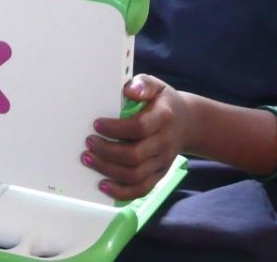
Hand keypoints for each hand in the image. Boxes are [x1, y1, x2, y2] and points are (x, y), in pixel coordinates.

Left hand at [82, 74, 189, 200]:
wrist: (188, 123)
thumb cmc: (164, 103)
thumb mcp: (156, 86)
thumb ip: (143, 84)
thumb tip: (128, 91)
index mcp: (164, 118)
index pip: (140, 127)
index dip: (116, 129)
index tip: (97, 124)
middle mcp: (165, 142)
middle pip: (135, 155)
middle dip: (106, 151)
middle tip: (88, 143)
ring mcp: (163, 161)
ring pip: (134, 175)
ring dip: (107, 170)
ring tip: (88, 159)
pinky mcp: (159, 174)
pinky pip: (141, 189)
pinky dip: (120, 192)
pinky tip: (103, 185)